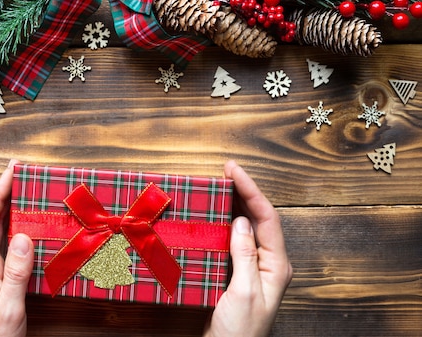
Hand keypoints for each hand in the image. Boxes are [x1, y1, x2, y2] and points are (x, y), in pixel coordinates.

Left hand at [0, 160, 33, 336]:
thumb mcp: (9, 308)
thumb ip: (15, 273)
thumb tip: (22, 236)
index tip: (12, 171)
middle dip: (5, 195)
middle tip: (22, 175)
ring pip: (0, 234)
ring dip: (12, 211)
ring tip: (28, 195)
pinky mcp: (2, 284)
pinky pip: (9, 249)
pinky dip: (20, 233)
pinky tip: (32, 232)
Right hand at [205, 160, 292, 336]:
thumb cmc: (241, 332)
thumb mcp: (244, 292)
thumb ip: (245, 255)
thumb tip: (241, 220)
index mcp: (276, 265)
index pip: (267, 218)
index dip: (251, 190)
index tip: (234, 170)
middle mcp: (268, 263)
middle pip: (259, 218)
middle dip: (244, 191)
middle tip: (226, 170)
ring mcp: (253, 267)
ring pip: (247, 227)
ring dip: (235, 204)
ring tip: (220, 185)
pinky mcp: (237, 273)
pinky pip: (233, 240)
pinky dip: (224, 223)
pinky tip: (214, 216)